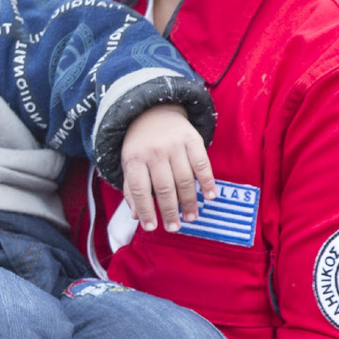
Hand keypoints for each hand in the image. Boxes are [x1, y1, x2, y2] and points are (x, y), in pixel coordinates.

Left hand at [121, 104, 215, 230]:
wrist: (153, 110)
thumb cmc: (140, 144)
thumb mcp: (129, 163)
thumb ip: (131, 189)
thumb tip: (136, 216)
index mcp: (134, 158)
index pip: (139, 189)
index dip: (146, 210)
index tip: (152, 228)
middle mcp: (154, 152)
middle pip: (164, 187)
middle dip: (170, 211)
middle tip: (174, 227)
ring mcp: (174, 145)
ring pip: (184, 179)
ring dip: (189, 202)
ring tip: (190, 217)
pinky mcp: (192, 139)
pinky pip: (202, 164)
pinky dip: (207, 181)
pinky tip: (209, 196)